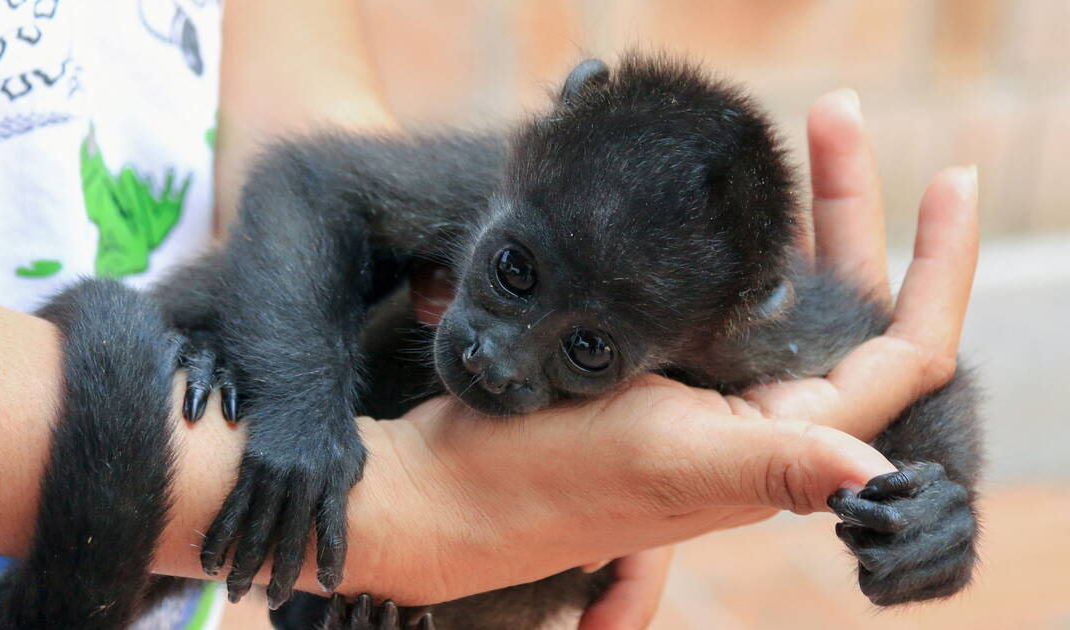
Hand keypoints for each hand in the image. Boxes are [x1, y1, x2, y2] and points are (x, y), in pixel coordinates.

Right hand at [403, 87, 978, 622]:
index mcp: (785, 434)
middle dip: (852, 207)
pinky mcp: (661, 365)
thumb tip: (878, 482)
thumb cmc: (555, 481)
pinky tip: (721, 194)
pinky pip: (720, 290)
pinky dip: (735, 237)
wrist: (454, 485)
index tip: (950, 180)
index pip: (904, 354)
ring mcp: (711, 384)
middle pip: (844, 301)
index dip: (942, 271)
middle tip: (833, 115)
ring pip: (781, 287)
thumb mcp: (671, 462)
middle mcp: (761, 411)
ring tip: (790, 129)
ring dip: (798, 210)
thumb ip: (774, 466)